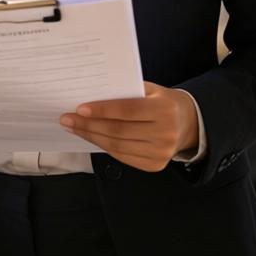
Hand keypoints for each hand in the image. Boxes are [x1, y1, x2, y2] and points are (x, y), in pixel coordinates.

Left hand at [60, 81, 198, 172]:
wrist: (187, 123)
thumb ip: (126, 91)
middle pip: (119, 131)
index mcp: (164, 109)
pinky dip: (104, 147)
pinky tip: (91, 137)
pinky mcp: (155, 165)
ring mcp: (160, 153)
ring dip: (92, 137)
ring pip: (117, 146)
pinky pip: (122, 157)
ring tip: (74, 128)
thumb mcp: (151, 90)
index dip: (102, 110)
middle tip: (68, 119)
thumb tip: (92, 95)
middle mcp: (165, 133)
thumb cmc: (162, 102)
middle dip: (89, 125)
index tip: (79, 108)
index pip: (127, 110)